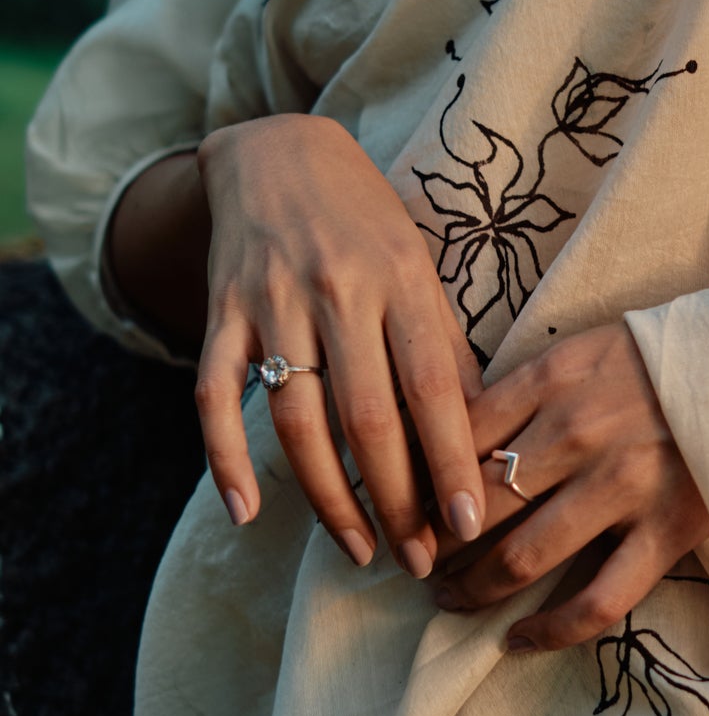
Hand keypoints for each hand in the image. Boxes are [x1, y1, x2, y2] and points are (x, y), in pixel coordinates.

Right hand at [193, 115, 487, 575]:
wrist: (277, 153)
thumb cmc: (368, 224)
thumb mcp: (421, 269)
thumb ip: (446, 346)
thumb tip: (485, 434)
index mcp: (403, 279)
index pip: (433, 386)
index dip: (451, 460)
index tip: (467, 526)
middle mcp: (339, 290)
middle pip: (367, 415)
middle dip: (396, 499)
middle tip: (417, 561)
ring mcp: (274, 302)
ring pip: (298, 419)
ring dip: (328, 496)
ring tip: (359, 548)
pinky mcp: (222, 313)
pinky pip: (216, 396)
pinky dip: (228, 458)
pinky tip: (247, 512)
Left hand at [431, 322, 708, 650]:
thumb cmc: (662, 359)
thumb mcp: (582, 349)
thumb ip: (522, 390)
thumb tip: (449, 437)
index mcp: (552, 380)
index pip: (455, 439)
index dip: (416, 482)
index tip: (401, 507)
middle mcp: (577, 434)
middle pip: (475, 505)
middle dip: (432, 544)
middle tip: (413, 563)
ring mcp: (621, 488)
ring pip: (520, 558)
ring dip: (471, 589)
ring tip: (449, 601)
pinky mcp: (666, 532)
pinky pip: (596, 599)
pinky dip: (549, 631)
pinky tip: (517, 642)